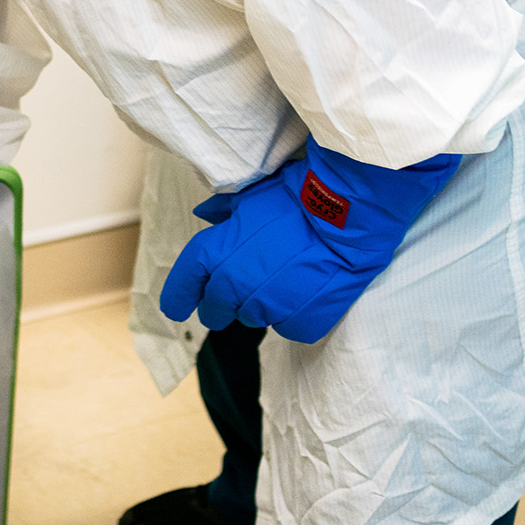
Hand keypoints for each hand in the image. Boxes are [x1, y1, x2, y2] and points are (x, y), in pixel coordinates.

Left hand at [159, 139, 460, 343]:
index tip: (178, 308)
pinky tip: (308, 289)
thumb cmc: (298, 200)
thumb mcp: (252, 198)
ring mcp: (267, 308)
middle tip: (245, 284)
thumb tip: (204, 215)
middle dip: (223, 302)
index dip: (178, 297)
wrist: (347, 216)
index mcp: (215, 255)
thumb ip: (224, 214)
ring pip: (253, 317)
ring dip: (262, 303)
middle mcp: (234, 286)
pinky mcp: (298, 323)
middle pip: (216, 310)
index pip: (184, 285)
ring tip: (287, 276)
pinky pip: (287, 325)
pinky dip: (293, 313)